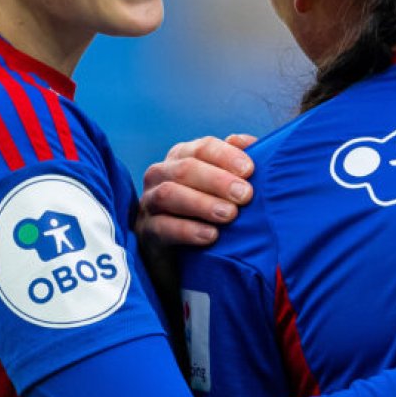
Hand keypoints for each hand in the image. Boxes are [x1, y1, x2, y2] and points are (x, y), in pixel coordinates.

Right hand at [136, 134, 257, 245]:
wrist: (180, 254)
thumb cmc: (208, 209)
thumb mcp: (223, 186)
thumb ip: (235, 163)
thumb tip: (247, 142)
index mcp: (182, 156)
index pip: (202, 148)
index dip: (226, 156)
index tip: (249, 170)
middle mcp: (161, 174)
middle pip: (185, 169)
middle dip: (218, 181)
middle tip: (245, 195)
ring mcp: (149, 202)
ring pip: (169, 194)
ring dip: (202, 204)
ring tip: (230, 215)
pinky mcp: (146, 231)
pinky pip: (162, 227)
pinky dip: (188, 230)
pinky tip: (211, 236)